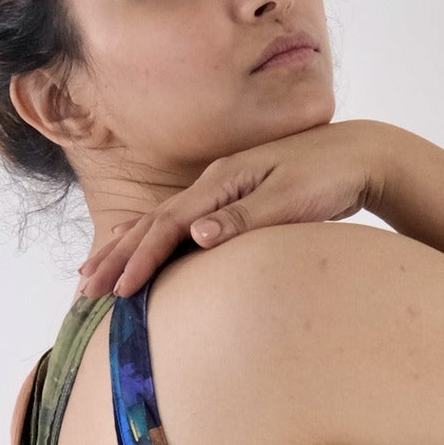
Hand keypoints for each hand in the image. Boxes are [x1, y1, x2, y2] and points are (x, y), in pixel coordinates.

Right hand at [75, 120, 394, 299]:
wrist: (358, 155)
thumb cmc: (329, 178)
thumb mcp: (290, 199)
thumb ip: (243, 218)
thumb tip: (195, 234)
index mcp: (222, 181)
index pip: (168, 224)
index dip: (141, 258)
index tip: (120, 289)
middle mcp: (214, 183)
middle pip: (152, 222)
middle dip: (116, 255)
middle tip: (85, 288)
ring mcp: (221, 191)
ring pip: (161, 223)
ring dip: (126, 249)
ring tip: (96, 273)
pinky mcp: (232, 201)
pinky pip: (178, 225)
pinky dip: (153, 241)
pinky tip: (142, 253)